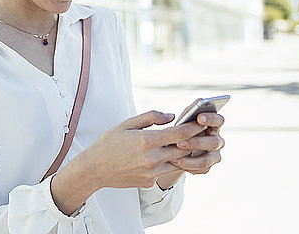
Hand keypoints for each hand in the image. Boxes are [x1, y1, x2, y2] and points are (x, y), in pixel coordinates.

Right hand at [51, 110, 211, 215]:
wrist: (95, 169)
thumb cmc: (109, 143)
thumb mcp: (127, 123)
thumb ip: (151, 117)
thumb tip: (171, 116)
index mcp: (147, 140)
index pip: (180, 132)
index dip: (194, 126)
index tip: (202, 120)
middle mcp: (152, 158)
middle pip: (184, 148)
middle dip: (194, 140)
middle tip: (202, 131)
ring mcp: (152, 172)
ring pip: (177, 161)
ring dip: (183, 152)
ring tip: (187, 142)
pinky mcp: (149, 182)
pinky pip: (164, 170)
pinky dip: (167, 162)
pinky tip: (164, 155)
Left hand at [170, 111, 224, 173]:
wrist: (175, 147)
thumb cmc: (182, 128)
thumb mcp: (184, 118)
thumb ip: (191, 110)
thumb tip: (200, 100)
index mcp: (214, 125)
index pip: (219, 120)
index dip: (211, 119)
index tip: (199, 117)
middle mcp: (217, 140)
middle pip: (214, 142)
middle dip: (196, 142)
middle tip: (180, 142)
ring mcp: (214, 155)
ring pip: (207, 159)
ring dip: (190, 159)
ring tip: (173, 157)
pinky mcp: (207, 167)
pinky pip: (200, 169)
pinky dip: (187, 166)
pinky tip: (176, 163)